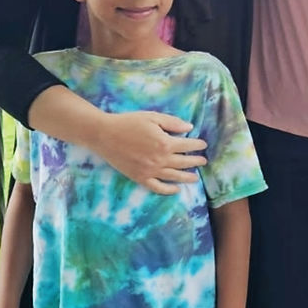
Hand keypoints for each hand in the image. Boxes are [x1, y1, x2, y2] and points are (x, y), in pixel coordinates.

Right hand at [92, 110, 207, 193]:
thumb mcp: (152, 117)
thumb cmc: (128, 122)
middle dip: (196, 161)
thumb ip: (172, 123)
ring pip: (174, 176)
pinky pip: (158, 187)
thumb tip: (189, 127)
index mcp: (165, 143)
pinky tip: (176, 189)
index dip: (197, 145)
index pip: (187, 145)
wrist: (104, 135)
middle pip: (184, 162)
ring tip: (195, 178)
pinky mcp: (140, 178)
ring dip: (187, 177)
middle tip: (203, 161)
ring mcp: (150, 171)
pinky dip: (168, 190)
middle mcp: (160, 159)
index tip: (203, 144)